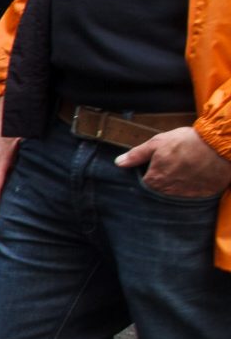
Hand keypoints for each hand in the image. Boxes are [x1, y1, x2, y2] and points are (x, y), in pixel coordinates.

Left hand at [116, 124, 230, 200]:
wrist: (219, 146)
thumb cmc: (187, 142)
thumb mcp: (158, 143)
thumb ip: (137, 155)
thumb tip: (119, 163)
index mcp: (154, 180)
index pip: (145, 183)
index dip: (150, 173)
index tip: (157, 166)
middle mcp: (168, 192)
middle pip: (160, 190)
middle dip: (163, 181)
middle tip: (173, 167)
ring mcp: (186, 195)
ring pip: (176, 194)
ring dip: (178, 185)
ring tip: (185, 171)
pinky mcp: (203, 195)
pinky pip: (194, 195)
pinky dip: (193, 188)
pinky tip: (196, 177)